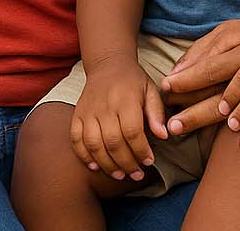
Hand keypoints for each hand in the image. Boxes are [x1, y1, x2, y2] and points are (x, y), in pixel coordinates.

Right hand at [71, 54, 168, 181]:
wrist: (108, 65)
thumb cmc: (133, 81)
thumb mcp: (151, 91)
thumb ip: (157, 113)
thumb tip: (163, 135)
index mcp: (125, 99)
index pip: (132, 131)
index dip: (141, 150)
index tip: (149, 161)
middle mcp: (105, 106)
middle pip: (113, 142)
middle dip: (126, 163)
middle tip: (137, 174)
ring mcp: (88, 111)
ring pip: (94, 144)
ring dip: (107, 164)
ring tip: (119, 175)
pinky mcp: (77, 115)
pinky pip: (76, 139)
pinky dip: (83, 155)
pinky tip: (95, 166)